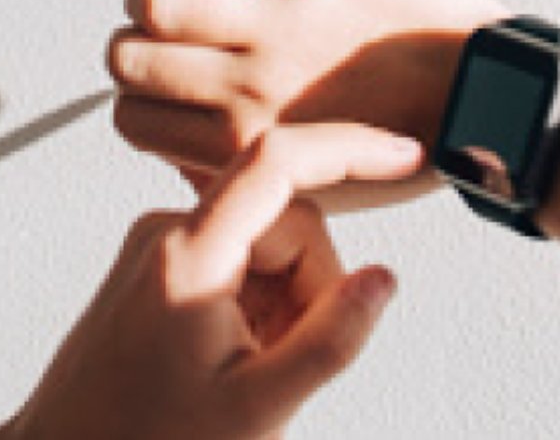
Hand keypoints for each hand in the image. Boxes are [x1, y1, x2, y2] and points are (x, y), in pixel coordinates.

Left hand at [0, 125, 403, 439]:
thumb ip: (328, 342)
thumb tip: (383, 279)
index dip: (348, 148)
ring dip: (284, 300)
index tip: (403, 153)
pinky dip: (257, 302)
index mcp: (189, 255)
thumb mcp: (253, 412)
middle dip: (311, 283)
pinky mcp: (157, 263)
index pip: (278, 161)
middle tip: (289, 360)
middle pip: (284, 217)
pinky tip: (238, 354)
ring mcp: (159, 244)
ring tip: (254, 368)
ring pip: (265, 241)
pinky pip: (236, 258)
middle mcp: (167, 231)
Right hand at [110, 0, 503, 211]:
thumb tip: (183, 152)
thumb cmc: (409, 137)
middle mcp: (250, 86)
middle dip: (137, 39)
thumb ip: (240, 173)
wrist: (480, 92)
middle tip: (169, 31)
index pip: (131, 117)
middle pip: (125, 55)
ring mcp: (279, 26)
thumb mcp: (315, 190)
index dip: (137, 95)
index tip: (161, 80)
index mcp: (245, 145)